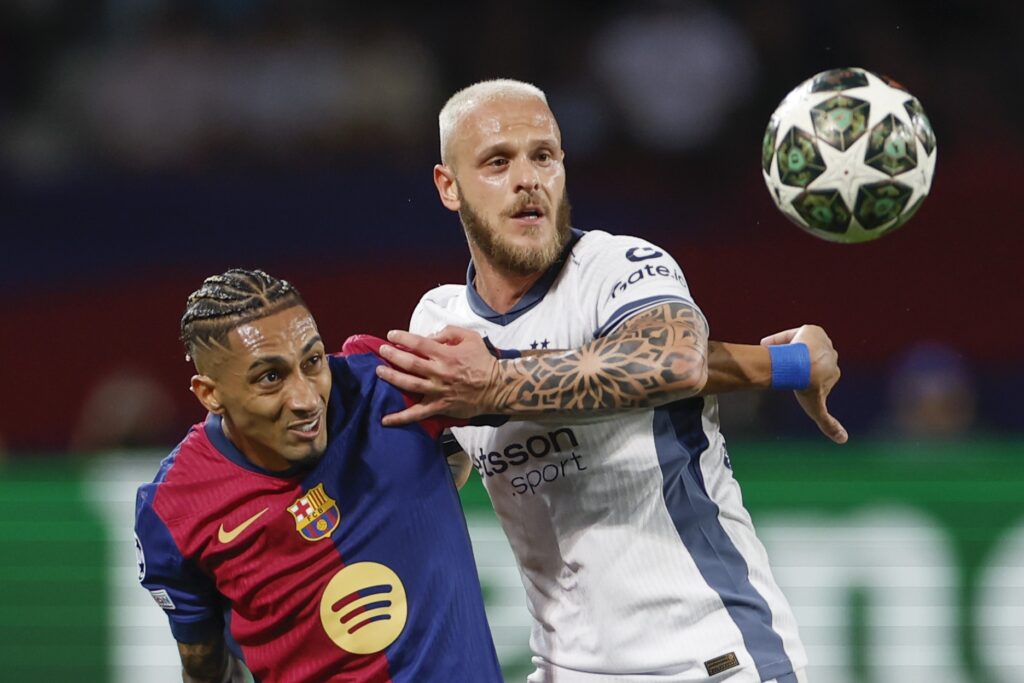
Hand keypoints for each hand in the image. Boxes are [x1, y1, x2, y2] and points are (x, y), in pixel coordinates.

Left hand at [375, 326, 500, 425]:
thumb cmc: (483, 361)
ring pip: (409, 384)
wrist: (497, 387)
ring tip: (379, 371)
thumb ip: (449, 332)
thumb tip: (429, 336)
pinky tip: (385, 419)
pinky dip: (400, 418)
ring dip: (391, 377)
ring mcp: (438, 391)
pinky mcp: (439, 407)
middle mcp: (439, 372)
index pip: (419, 343)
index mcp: (446, 354)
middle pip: (409, 363)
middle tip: (382, 351)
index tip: (391, 335)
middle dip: (392, 355)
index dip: (402, 337)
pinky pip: (417, 414)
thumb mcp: (470, 337)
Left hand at [761, 325, 847, 443]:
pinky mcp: (813, 330)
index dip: (803, 376)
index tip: (792, 380)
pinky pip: (796, 334)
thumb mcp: (817, 409)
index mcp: (834, 371)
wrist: (803, 368)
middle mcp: (832, 354)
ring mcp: (823, 341)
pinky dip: (783, 338)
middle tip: (780, 368)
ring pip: (803, 345)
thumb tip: (844, 441)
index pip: (818, 372)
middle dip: (797, 362)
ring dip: (790, 349)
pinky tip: (766, 344)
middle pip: (810, 357)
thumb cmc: (808, 388)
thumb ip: (829, 424)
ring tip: (774, 357)